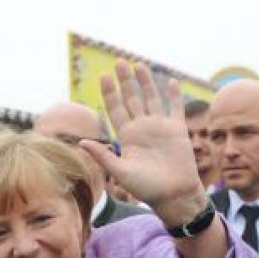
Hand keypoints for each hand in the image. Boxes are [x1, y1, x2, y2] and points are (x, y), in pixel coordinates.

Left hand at [80, 61, 205, 226]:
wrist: (173, 195)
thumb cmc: (146, 188)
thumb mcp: (121, 172)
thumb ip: (103, 155)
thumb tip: (82, 142)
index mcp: (127, 137)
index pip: (116, 110)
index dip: (110, 93)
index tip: (103, 76)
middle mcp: (142, 128)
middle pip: (132, 99)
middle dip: (125, 81)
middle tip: (119, 62)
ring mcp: (160, 127)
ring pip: (151, 98)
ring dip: (146, 82)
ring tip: (138, 64)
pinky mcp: (177, 130)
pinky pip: (174, 108)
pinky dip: (172, 95)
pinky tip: (169, 80)